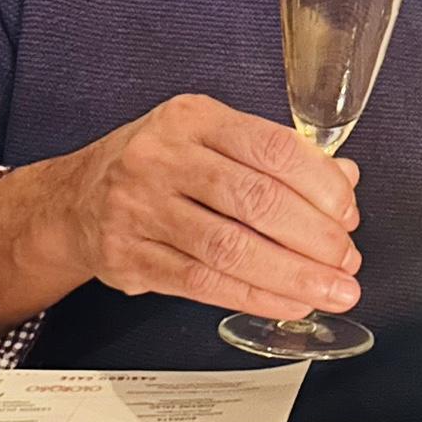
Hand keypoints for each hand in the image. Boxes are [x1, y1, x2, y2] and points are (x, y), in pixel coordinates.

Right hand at [51, 93, 361, 319]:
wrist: (73, 200)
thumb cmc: (160, 165)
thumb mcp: (212, 139)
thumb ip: (277, 156)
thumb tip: (343, 179)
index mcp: (194, 118)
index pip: (271, 147)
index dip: (319, 184)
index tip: (348, 213)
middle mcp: (163, 158)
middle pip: (254, 200)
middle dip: (313, 236)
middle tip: (346, 260)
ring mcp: (140, 209)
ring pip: (230, 248)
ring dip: (291, 275)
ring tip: (330, 291)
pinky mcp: (129, 257)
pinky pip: (203, 282)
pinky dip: (254, 296)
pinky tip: (288, 303)